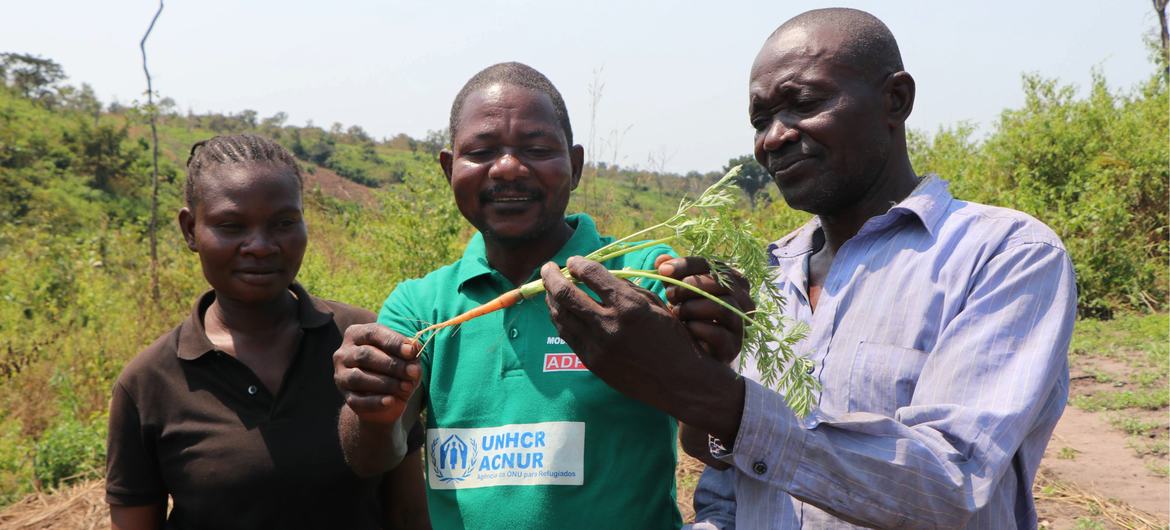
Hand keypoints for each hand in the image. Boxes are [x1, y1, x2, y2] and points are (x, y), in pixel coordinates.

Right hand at [333, 323, 421, 423]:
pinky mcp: (345, 396)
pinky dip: (375, 401)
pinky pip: (357, 400)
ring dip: (385, 382)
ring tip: (406, 386)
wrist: (389, 397)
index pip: (373, 333)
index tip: (411, 351)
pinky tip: (391, 400)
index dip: (393, 342)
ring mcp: (341, 375)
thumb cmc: (397, 368)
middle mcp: (344, 353)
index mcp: (357, 334)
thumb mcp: (406, 358)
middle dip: (392, 364)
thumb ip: (409, 352)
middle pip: (364, 354)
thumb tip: (414, 349)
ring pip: (358, 377)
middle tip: (412, 372)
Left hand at [541, 257, 743, 435]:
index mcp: (629, 305)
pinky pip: (567, 335)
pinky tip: (560, 311)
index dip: (578, 263)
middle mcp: (609, 324)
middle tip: (547, 268)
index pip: (591, 274)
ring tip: (550, 288)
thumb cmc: (674, 340)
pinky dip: (559, 319)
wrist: (681, 383)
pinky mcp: (593, 363)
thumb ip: (627, 289)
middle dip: (551, 276)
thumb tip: (599, 276)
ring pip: (560, 315)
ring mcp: (598, 346)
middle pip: (565, 293)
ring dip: (551, 298)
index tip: (573, 260)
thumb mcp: (657, 305)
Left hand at [655, 255, 754, 363]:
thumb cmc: (689, 314)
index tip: (662, 270)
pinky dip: (698, 328)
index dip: (686, 265)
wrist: (696, 351)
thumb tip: (661, 260)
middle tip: (669, 294)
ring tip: (675, 312)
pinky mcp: (733, 347)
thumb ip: (672, 274)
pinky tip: (685, 328)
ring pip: (722, 307)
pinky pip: (719, 334)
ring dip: (692, 307)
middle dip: (689, 286)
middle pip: (721, 284)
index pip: (713, 265)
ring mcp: (741, 324)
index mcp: (734, 281)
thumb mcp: (679, 291)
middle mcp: (743, 300)